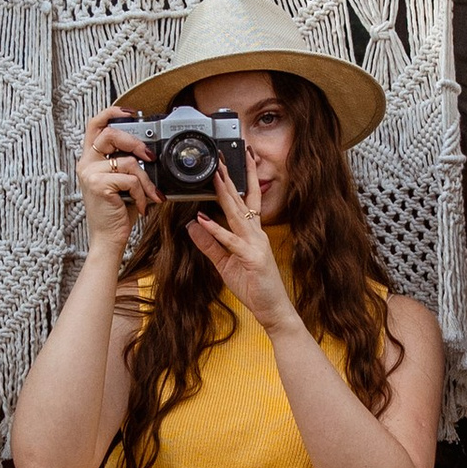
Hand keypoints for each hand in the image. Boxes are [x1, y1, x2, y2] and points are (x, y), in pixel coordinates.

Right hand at [77, 106, 153, 247]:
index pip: (95, 125)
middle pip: (111, 133)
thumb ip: (128, 162)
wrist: (109, 238)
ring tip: (149, 195)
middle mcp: (86, 163)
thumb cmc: (118, 210)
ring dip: (146, 180)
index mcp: (90, 159)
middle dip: (136, 142)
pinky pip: (131, 179)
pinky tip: (140, 205)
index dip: (112, 113)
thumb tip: (150, 150)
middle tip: (149, 156)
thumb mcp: (123, 181)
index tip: (131, 112)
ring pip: (128, 161)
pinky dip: (141, 193)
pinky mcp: (99, 185)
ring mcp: (90, 174)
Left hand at [188, 156, 296, 325]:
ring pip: (237, 214)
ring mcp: (256, 245)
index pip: (246, 201)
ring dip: (225, 194)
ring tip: (214, 175)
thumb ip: (210, 244)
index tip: (230, 163)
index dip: (240, 180)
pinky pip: (231, 241)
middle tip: (221, 157)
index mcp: (252, 233)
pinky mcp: (252, 258)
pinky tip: (204, 219)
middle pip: (243, 200)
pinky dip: (217, 230)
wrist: (273, 310)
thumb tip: (193, 225)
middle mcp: (256, 234)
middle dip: (231, 177)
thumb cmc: (255, 287)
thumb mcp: (225, 263)